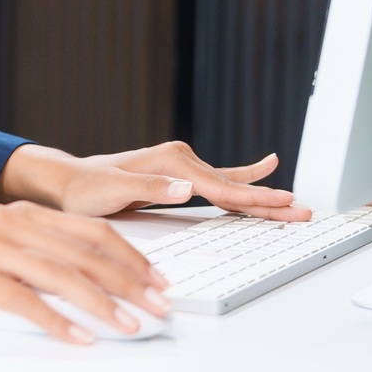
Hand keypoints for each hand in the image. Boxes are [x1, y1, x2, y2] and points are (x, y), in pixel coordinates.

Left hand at [0, 141, 312, 221]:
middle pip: (235, 187)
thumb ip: (151, 188)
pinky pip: (219, 179)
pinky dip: (244, 177)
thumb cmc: (86, 190)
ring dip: (264, 194)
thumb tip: (188, 188)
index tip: (285, 206)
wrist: (67, 182)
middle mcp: (181, 160)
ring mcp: (181, 166)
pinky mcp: (179, 176)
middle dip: (271, 200)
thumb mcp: (113, 190)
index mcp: (172, 164)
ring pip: (232, 185)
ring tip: (296, 201)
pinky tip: (265, 167)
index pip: (223, 189)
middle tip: (304, 211)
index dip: (256, 201)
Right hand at [0, 203, 169, 344]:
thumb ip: (35, 254)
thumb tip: (90, 282)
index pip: (91, 232)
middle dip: (131, 282)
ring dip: (104, 305)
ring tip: (130, 326)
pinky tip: (80, 338)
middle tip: (159, 307)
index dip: (131, 257)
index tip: (157, 282)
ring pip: (64, 276)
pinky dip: (58, 322)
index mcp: (21, 212)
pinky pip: (26, 301)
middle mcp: (10, 223)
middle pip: (86, 253)